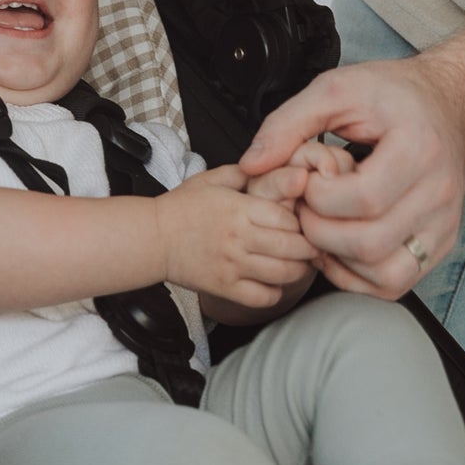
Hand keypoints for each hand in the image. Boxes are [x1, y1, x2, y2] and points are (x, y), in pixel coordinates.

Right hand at [157, 165, 316, 310]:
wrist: (151, 237)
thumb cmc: (180, 208)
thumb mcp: (212, 179)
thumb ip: (244, 173)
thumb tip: (271, 167)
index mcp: (239, 209)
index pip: (288, 218)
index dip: (302, 221)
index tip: (304, 222)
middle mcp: (239, 238)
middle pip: (293, 247)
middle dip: (310, 247)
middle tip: (313, 245)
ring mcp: (232, 265)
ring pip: (283, 274)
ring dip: (298, 270)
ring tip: (298, 264)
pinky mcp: (225, 288)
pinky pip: (262, 297)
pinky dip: (274, 292)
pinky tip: (273, 282)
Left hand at [239, 57, 464, 297]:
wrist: (450, 105)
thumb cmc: (394, 96)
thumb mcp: (336, 89)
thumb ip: (289, 124)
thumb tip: (253, 164)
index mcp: (418, 149)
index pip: (364, 198)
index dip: (320, 199)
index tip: (307, 181)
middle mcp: (439, 193)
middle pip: (369, 243)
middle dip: (320, 232)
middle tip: (306, 208)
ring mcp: (444, 223)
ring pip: (385, 275)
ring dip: (339, 261)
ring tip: (322, 228)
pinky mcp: (441, 243)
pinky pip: (396, 283)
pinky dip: (360, 277)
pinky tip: (340, 248)